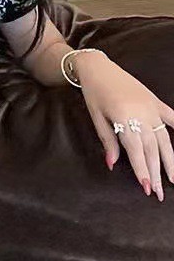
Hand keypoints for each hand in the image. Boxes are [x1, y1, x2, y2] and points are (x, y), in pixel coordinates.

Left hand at [78, 52, 173, 200]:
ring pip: (165, 138)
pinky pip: (171, 117)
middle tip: (159, 193)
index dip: (142, 170)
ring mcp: (152, 108)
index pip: (136, 151)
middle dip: (156, 172)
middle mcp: (143, 115)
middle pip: (153, 149)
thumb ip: (107, 140)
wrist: (98, 67)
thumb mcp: (96, 117)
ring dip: (170, 160)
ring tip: (173, 179)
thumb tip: (113, 164)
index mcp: (126, 119)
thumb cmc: (93, 93)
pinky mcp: (155, 101)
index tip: (146, 188)